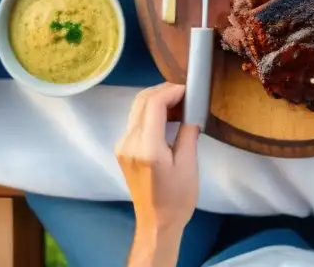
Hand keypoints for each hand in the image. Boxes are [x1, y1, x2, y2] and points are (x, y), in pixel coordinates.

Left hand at [116, 83, 198, 263]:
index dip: (171, 90)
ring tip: (180, 103)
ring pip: (137, 108)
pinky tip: (167, 117)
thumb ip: (188, 131)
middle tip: (186, 94)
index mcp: (146, 147)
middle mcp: (129, 143)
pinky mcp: (122, 149)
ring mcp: (122, 145)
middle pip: (142, 101)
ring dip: (157, 99)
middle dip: (164, 90)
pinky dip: (151, 111)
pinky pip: (135, 120)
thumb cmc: (177, 198)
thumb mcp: (189, 164)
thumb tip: (191, 109)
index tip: (189, 90)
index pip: (153, 103)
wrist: (157, 223)